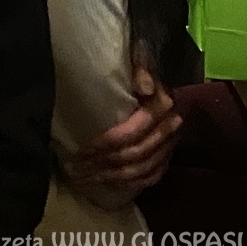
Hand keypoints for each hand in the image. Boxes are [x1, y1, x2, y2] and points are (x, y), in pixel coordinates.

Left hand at [64, 65, 181, 207]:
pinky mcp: (168, 158)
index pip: (133, 131)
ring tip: (85, 178)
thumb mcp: (138, 60)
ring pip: (141, 168)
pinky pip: (151, 177)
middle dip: (103, 163)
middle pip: (135, 153)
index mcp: (163, 105)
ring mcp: (170, 146)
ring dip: (112, 177)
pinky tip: (108, 184)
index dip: (106, 142)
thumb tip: (144, 87)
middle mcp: (170, 129)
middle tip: (75, 168)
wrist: (156, 82)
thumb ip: (141, 68)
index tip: (82, 148)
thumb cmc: (137, 70)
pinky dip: (130, 183)